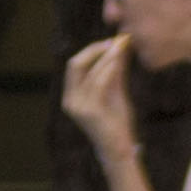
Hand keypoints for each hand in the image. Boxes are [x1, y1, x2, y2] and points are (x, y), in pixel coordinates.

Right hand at [60, 35, 137, 160]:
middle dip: (95, 50)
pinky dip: (109, 69)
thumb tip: (120, 46)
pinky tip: (119, 61)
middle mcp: (70, 100)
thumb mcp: (115, 91)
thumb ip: (115, 71)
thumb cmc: (117, 122)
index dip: (91, 50)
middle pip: (75, 64)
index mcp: (71, 94)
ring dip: (105, 57)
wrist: (120, 149)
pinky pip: (98, 83)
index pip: (75, 64)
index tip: (111, 42)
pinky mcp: (89, 111)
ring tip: (121, 48)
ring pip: (88, 71)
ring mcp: (77, 106)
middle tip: (115, 42)